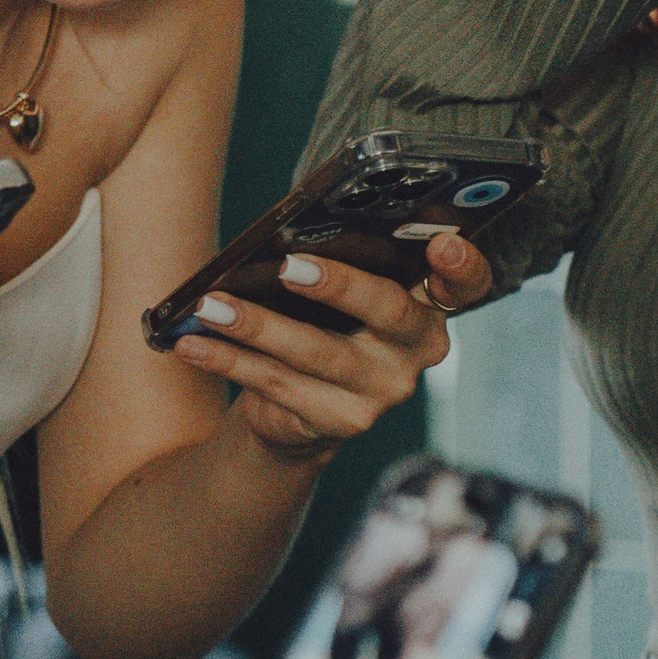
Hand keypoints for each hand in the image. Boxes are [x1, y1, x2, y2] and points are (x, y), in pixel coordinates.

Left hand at [167, 232, 495, 465]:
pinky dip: (228, 360)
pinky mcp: (341, 422)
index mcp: (427, 304)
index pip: (464, 285)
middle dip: (339, 286)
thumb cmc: (323, 322)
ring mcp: (382, 391)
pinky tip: (192, 344)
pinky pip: (277, 385)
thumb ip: (340, 261)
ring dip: (258, 325)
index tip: (443, 245)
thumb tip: (286, 236)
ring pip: (320, 353)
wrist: (302, 407)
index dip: (462, 267)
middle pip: (386, 311)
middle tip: (290, 265)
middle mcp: (416, 351)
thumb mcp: (340, 292)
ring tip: (211, 305)